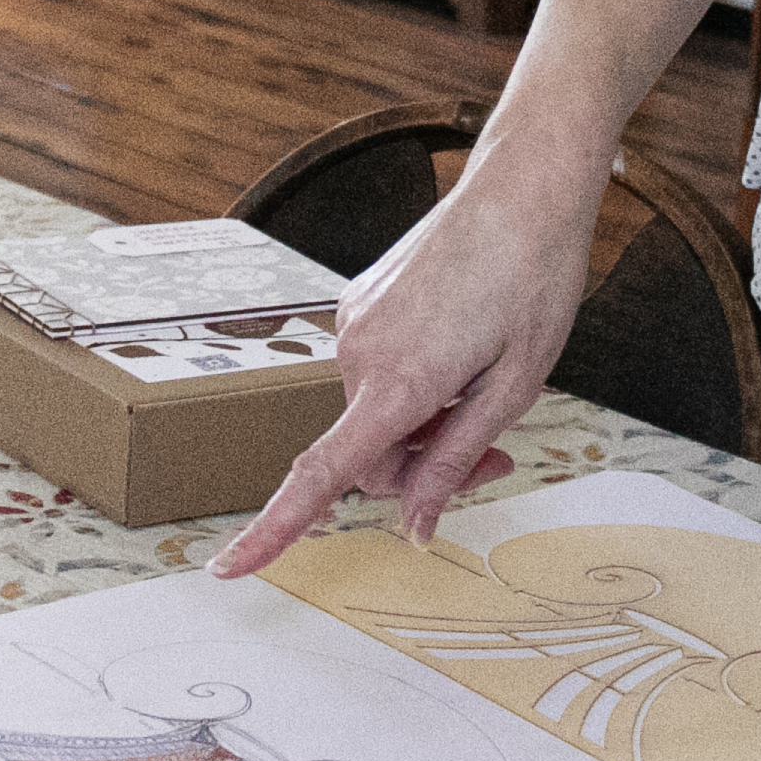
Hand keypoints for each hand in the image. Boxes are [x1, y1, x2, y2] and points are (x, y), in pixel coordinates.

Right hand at [206, 159, 600, 577]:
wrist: (523, 191)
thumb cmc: (532, 283)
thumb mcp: (512, 388)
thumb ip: (454, 461)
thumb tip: (415, 528)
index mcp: (398, 380)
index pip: (321, 472)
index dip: (274, 529)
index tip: (228, 568)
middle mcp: (359, 351)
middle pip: (366, 455)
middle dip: (418, 471)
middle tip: (493, 456)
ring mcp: (353, 322)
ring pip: (371, 414)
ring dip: (419, 425)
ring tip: (482, 389)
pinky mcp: (358, 301)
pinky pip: (373, 370)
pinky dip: (409, 384)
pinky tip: (458, 351)